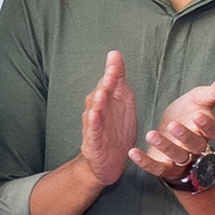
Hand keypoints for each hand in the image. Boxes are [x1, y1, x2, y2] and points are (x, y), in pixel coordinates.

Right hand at [74, 49, 135, 189]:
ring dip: (98, 103)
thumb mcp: (122, 101)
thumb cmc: (115, 129)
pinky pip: (93, 132)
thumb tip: (114, 53)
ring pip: (95, 112)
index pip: (109, 83)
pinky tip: (94, 116)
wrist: (109, 161)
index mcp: (106, 100)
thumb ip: (118, 78)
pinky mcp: (93, 142)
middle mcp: (97, 110)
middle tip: (111, 75)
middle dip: (105, 85)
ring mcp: (94, 126)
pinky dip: (93, 124)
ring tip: (102, 94)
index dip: (112, 73)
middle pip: (100, 95)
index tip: (115, 60)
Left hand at [140, 77, 214, 187]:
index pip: (214, 131)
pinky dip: (145, 163)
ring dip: (165, 147)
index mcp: (207, 131)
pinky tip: (133, 152)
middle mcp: (197, 148)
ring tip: (151, 134)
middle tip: (173, 125)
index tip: (198, 116)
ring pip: (178, 157)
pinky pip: (157, 168)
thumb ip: (213, 92)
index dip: (207, 125)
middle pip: (196, 145)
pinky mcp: (165, 167)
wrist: (172, 129)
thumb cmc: (189, 113)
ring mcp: (182, 160)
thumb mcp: (199, 99)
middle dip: (185, 136)